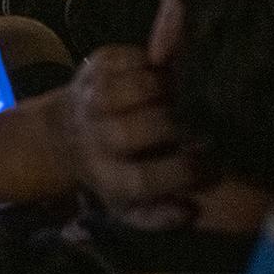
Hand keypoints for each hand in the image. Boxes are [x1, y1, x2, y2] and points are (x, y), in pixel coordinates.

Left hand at [59, 46, 206, 230]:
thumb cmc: (110, 171)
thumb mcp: (127, 206)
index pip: (143, 180)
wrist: (63, 135)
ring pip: (133, 88)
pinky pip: (125, 57)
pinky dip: (147, 60)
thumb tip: (188, 210)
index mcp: (105, 175)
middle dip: (175, 126)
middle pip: (137, 130)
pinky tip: (161, 72)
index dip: (182, 172)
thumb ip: (158, 216)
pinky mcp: (92, 67)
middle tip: (200, 124)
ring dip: (164, 89)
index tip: (210, 165)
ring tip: (181, 96)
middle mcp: (93, 138)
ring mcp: (90, 98)